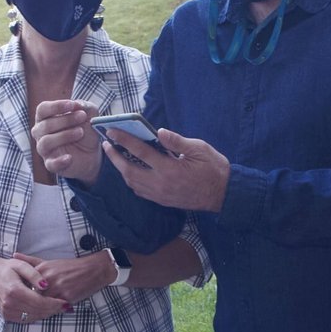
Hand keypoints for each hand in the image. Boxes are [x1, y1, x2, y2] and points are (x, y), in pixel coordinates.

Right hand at [0, 255, 69, 322]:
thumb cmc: (8, 268)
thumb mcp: (21, 265)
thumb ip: (34, 274)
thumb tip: (45, 285)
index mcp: (14, 291)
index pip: (40, 302)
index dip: (55, 304)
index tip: (66, 303)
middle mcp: (9, 304)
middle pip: (38, 312)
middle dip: (54, 310)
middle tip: (66, 307)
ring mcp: (7, 312)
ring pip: (34, 318)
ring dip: (47, 314)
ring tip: (59, 308)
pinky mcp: (7, 316)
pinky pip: (26, 320)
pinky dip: (38, 315)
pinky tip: (46, 309)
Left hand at [15, 251, 114, 303]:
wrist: (93, 269)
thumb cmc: (70, 267)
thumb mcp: (49, 262)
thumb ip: (30, 261)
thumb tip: (13, 254)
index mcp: (41, 269)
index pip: (24, 286)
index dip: (23, 295)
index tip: (21, 299)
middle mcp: (47, 278)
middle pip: (32, 297)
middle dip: (30, 304)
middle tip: (29, 309)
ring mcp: (57, 288)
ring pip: (42, 305)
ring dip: (41, 309)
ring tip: (41, 311)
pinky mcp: (67, 297)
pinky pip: (54, 308)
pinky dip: (52, 311)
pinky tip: (53, 310)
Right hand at [32, 100, 102, 182]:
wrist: (92, 152)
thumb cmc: (85, 129)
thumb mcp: (89, 114)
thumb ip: (84, 106)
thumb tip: (76, 104)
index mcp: (46, 118)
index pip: (42, 109)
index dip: (55, 106)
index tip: (71, 105)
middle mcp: (41, 133)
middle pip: (45, 125)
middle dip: (66, 120)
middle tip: (82, 117)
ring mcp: (44, 149)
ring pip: (46, 142)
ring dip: (64, 136)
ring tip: (80, 132)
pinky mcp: (51, 164)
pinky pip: (50, 164)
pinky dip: (60, 161)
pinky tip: (70, 157)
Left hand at [102, 128, 230, 212]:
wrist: (223, 195)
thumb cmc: (213, 168)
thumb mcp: (199, 149)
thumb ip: (176, 141)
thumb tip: (158, 132)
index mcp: (169, 169)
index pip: (140, 152)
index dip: (124, 140)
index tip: (111, 131)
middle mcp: (160, 184)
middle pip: (128, 171)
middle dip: (114, 157)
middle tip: (106, 144)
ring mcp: (160, 195)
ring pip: (132, 183)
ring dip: (121, 169)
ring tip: (115, 156)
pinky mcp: (162, 200)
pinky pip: (140, 191)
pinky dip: (131, 180)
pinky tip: (130, 171)